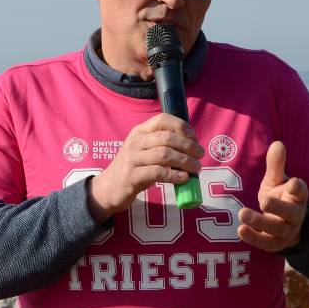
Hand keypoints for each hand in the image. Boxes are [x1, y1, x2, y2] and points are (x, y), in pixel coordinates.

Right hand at [87, 113, 203, 222]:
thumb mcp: (144, 151)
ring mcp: (132, 158)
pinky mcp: (132, 176)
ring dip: (185, 161)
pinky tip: (184, 178)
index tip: (194, 138)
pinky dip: (175, 175)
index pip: (162, 119)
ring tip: (196, 168)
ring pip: (164, 154)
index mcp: (139, 132)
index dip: (182, 126)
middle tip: (200, 155)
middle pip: (167, 137)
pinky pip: (158, 172)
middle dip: (188, 146)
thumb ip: (162, 145)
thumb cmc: (133, 168)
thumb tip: (192, 147)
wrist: (108, 188)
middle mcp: (135, 142)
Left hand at [237, 141, 308, 251]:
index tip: (292, 182)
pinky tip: (241, 230)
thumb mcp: (277, 181)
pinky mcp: (275, 243)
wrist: (285, 225)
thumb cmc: (279, 197)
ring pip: (276, 228)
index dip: (297, 187)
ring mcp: (286, 230)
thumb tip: (277, 144)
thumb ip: (276, 165)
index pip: (300, 191)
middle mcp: (295, 214)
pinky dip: (254, 238)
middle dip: (278, 207)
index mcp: (297, 196)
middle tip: (264, 200)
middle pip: (290, 212)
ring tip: (242, 213)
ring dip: (260, 222)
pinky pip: (266, 243)